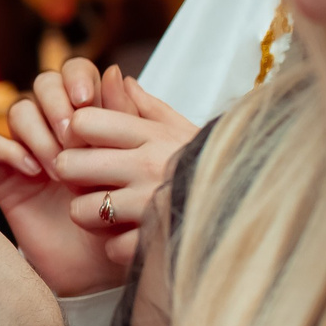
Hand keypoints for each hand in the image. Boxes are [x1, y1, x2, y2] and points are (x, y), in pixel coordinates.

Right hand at [0, 63, 130, 297]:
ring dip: (37, 131)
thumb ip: (127, 120)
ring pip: (18, 110)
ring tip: (58, 166)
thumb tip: (117, 72)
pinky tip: (33, 172)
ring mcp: (30, 150)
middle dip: (55, 102)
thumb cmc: (124, 219)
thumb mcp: (134, 168)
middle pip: (43, 84)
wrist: (101, 268)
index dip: (77, 76)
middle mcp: (58, 128)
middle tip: (70, 134)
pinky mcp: (5, 175)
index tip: (87, 99)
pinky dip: (10, 150)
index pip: (76, 72)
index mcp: (92, 118)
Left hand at [45, 67, 195, 269]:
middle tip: (88, 181)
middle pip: (70, 164)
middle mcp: (147, 166)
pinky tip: (133, 238)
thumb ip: (146, 105)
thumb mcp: (182, 130)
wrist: (254, 202)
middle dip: (73, 175)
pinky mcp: (155, 242)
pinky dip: (119, 248)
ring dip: (90, 215)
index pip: (84, 122)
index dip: (77, 134)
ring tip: (108, 213)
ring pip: (81, 209)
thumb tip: (115, 77)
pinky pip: (111, 247)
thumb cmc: (208, 164)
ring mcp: (150, 205)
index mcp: (152, 135)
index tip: (87, 144)